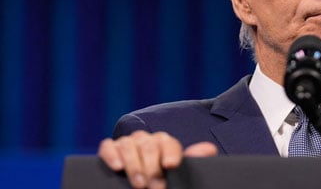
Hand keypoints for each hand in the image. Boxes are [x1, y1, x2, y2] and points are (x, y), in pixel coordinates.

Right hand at [98, 131, 217, 188]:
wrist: (145, 187)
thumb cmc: (163, 180)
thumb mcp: (179, 173)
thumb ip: (194, 160)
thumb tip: (209, 148)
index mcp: (165, 144)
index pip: (168, 143)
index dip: (171, 153)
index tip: (171, 166)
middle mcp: (146, 140)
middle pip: (149, 145)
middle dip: (152, 168)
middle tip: (156, 187)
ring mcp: (127, 144)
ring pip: (129, 145)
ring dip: (134, 165)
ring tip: (139, 185)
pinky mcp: (110, 150)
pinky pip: (108, 146)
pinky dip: (112, 154)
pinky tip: (117, 166)